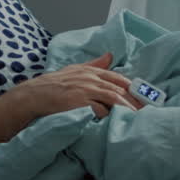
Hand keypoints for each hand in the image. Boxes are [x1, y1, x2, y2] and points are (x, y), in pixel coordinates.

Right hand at [0, 52, 139, 156]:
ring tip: (138, 120)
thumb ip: (93, 64)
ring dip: (127, 109)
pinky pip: (100, 110)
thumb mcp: (73, 71)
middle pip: (120, 88)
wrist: (31, 97)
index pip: (118, 78)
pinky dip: (110, 117)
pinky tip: (117, 124)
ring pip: (114, 99)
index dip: (133, 88)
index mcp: (90, 71)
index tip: (145, 98)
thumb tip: (110, 55)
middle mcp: (89, 78)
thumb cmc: (51, 86)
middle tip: (148, 111)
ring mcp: (85, 90)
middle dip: (135, 100)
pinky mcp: (79, 103)